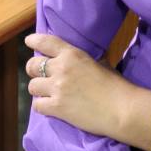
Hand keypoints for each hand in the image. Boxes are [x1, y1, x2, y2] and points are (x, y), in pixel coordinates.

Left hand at [26, 32, 150, 148]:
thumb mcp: (99, 64)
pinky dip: (42, 107)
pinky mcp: (56, 107)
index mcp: (72, 54)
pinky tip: (51, 108)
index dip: (34, 41)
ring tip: (48, 95)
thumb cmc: (116, 86)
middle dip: (34, 71)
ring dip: (39, 91)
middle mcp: (61, 68)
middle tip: (41, 77)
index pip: (46, 42)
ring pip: (32, 86)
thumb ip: (82, 62)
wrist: (121, 109)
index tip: (28, 41)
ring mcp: (57, 88)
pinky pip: (37, 105)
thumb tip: (76, 64)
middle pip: (32, 65)